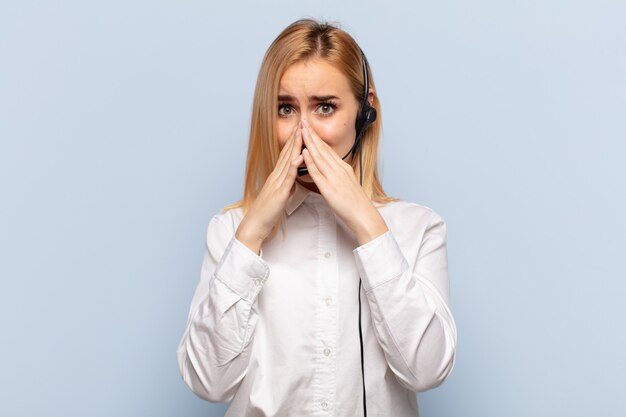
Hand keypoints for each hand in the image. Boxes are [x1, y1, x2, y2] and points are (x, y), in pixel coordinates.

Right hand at [235, 123, 303, 253]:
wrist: (256, 224)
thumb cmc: (267, 212)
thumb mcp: (280, 195)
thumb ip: (286, 185)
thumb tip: (293, 178)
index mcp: (277, 177)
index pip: (286, 155)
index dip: (294, 142)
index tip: (301, 129)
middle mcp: (276, 176)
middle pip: (287, 153)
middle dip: (295, 138)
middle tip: (302, 123)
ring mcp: (276, 183)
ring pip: (287, 161)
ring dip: (294, 146)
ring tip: (302, 132)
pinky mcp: (278, 193)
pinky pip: (287, 178)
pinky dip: (293, 167)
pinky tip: (299, 157)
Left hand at [300, 119, 387, 244]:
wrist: (364, 216)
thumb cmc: (356, 204)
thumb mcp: (348, 184)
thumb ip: (338, 175)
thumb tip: (331, 170)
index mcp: (344, 168)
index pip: (328, 150)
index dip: (317, 138)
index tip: (309, 128)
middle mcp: (339, 170)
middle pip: (323, 149)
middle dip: (311, 134)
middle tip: (302, 121)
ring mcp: (335, 178)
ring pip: (319, 157)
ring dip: (309, 143)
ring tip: (301, 131)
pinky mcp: (330, 189)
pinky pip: (318, 172)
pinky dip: (310, 161)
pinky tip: (304, 153)